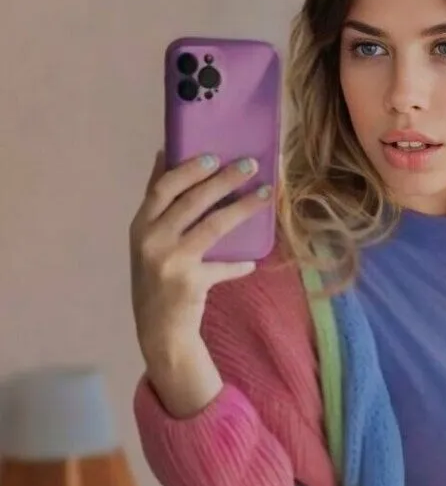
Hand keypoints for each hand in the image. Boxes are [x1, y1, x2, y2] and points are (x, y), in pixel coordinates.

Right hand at [129, 151, 270, 416]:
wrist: (159, 332)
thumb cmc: (157, 279)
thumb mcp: (147, 241)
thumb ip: (157, 204)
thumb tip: (166, 153)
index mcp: (139, 226)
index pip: (162, 188)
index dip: (188, 170)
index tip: (213, 155)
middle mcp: (150, 241)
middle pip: (191, 201)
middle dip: (224, 179)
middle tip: (249, 164)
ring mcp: (169, 262)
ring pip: (213, 226)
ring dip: (242, 208)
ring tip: (265, 194)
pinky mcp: (189, 284)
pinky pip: (223, 267)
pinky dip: (238, 264)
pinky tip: (252, 261)